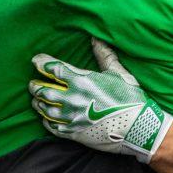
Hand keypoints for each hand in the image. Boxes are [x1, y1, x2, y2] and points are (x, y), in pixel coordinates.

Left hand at [29, 38, 172, 163]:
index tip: (36, 60)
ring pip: (45, 110)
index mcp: (82, 81)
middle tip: (33, 83)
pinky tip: (45, 118)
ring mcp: (72, 118)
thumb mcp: (118, 73)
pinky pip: (53, 128)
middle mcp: (73, 99)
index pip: (54, 69)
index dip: (42, 63)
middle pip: (44, 90)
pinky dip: (46, 121)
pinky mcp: (74, 133)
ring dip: (38, 103)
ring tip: (36, 99)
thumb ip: (104, 55)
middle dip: (35, 85)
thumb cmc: (131, 98)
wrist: (139, 127)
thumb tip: (95, 39)